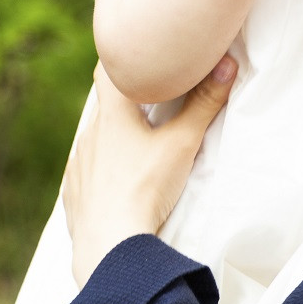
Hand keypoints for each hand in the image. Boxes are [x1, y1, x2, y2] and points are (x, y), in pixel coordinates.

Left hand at [64, 57, 236, 286]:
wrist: (109, 246)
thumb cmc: (145, 188)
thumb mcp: (182, 144)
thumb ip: (205, 103)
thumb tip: (228, 64)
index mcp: (111, 115)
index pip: (108, 70)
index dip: (122, 60)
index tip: (139, 56)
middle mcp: (89, 135)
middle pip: (104, 105)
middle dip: (125, 100)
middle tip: (150, 99)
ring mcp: (78, 165)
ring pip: (95, 138)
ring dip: (114, 136)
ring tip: (138, 143)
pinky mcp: (74, 193)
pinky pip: (87, 171)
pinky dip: (102, 168)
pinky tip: (118, 179)